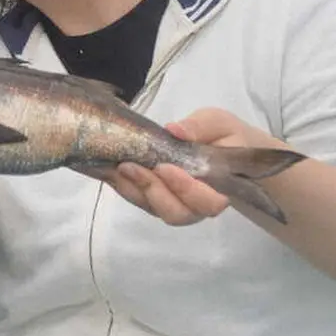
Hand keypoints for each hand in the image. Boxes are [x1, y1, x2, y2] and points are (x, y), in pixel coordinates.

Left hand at [105, 108, 275, 225]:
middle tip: (131, 166)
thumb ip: (200, 127)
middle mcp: (198, 203)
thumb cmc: (223, 135)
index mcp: (222, 188)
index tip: (165, 167)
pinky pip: (139, 200)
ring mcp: (175, 203)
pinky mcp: (155, 198)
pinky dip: (124, 187)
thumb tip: (174, 130)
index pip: (208, 202)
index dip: (185, 189)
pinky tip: (112, 170)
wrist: (217, 143)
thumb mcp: (217, 123)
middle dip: (152, 191)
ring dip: (134, 190)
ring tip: (119, 167)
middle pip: (176, 213)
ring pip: (154, 209)